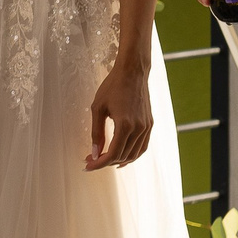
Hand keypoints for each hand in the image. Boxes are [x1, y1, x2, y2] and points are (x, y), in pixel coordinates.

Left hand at [85, 55, 153, 169]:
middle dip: (105, 162)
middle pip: (122, 156)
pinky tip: (121, 156)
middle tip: (90, 159)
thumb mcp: (98, 108)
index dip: (99, 163)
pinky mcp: (149, 124)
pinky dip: (132, 154)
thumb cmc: (112, 86)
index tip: (87, 165)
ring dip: (118, 160)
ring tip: (103, 160)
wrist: (132, 72)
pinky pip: (142, 147)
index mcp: (125, 125)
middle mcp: (139, 128)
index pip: (112, 154)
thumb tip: (94, 152)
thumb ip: (96, 132)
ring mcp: (146, 127)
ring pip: (134, 154)